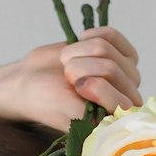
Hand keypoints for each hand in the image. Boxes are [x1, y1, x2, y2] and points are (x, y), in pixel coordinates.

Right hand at [0, 26, 142, 132]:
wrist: (30, 81)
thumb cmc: (45, 101)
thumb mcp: (69, 112)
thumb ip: (96, 115)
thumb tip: (122, 110)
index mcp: (115, 121)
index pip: (122, 101)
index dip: (96, 88)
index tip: (74, 87)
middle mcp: (124, 98)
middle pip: (111, 68)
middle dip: (80, 68)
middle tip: (66, 77)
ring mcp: (123, 73)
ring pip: (107, 49)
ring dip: (78, 52)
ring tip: (67, 65)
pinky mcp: (117, 51)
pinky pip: (111, 35)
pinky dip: (87, 37)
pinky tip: (78, 47)